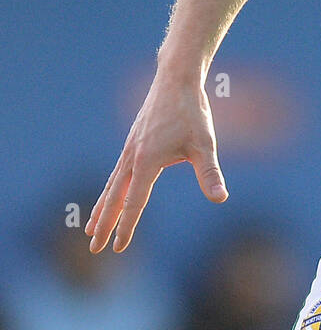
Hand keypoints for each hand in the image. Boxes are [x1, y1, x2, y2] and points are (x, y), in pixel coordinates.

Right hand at [85, 74, 226, 253]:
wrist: (176, 80)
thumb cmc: (192, 112)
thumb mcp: (204, 144)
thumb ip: (209, 174)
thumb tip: (221, 198)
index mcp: (147, 162)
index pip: (134, 203)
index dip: (126, 227)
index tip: (117, 249)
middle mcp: (132, 158)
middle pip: (113, 198)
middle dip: (104, 224)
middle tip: (94, 248)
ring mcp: (129, 149)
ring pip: (111, 186)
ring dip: (101, 207)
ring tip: (90, 227)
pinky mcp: (132, 142)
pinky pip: (116, 172)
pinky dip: (109, 189)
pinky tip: (110, 195)